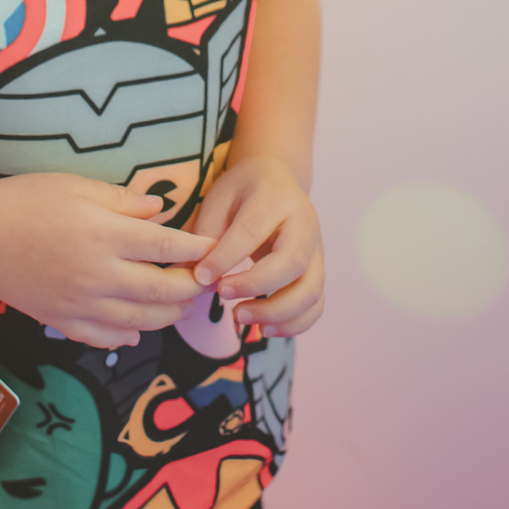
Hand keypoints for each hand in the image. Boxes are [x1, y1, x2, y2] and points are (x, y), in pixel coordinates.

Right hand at [0, 168, 215, 350]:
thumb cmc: (28, 199)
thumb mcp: (78, 187)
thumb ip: (124, 201)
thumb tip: (161, 211)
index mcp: (106, 235)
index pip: (167, 247)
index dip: (197, 248)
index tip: (214, 247)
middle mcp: (99, 275)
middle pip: (162, 291)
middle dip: (191, 288)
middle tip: (204, 280)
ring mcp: (81, 304)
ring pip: (142, 321)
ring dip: (169, 315)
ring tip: (181, 305)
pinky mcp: (63, 322)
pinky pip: (106, 338)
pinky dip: (129, 336)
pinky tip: (137, 330)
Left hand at [193, 155, 324, 337]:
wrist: (277, 179)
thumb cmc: (242, 191)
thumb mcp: (219, 199)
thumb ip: (206, 235)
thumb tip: (189, 277)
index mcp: (275, 198)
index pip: (252, 231)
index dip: (226, 258)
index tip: (201, 277)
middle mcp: (304, 224)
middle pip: (292, 262)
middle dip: (256, 286)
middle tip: (222, 295)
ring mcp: (317, 249)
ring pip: (310, 289)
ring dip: (277, 312)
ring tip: (240, 317)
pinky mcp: (318, 270)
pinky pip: (316, 304)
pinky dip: (294, 324)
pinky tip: (264, 329)